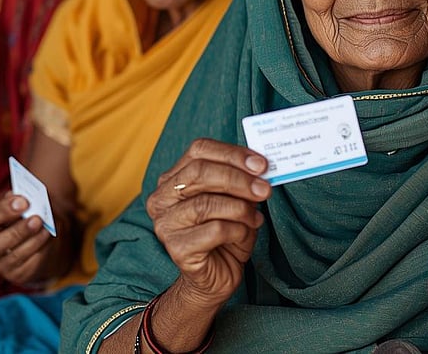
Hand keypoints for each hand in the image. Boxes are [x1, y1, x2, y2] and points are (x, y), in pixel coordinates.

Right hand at [0, 191, 53, 283]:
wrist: (21, 236)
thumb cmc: (12, 214)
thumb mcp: (9, 203)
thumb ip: (13, 199)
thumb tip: (22, 198)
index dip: (3, 210)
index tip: (24, 201)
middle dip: (18, 231)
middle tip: (37, 218)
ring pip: (14, 257)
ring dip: (33, 241)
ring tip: (46, 227)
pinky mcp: (13, 274)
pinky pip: (28, 266)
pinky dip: (40, 251)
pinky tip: (48, 238)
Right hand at [147, 138, 269, 309]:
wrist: (217, 277)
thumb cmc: (226, 234)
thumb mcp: (235, 200)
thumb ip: (241, 180)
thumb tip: (261, 166)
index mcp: (173, 178)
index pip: (199, 150)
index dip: (232, 153)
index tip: (261, 164)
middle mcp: (162, 198)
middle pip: (199, 173)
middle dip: (238, 179)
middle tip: (264, 189)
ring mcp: (166, 224)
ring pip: (206, 203)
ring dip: (240, 208)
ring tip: (255, 217)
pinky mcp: (177, 249)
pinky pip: (214, 230)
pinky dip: (237, 230)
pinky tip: (244, 234)